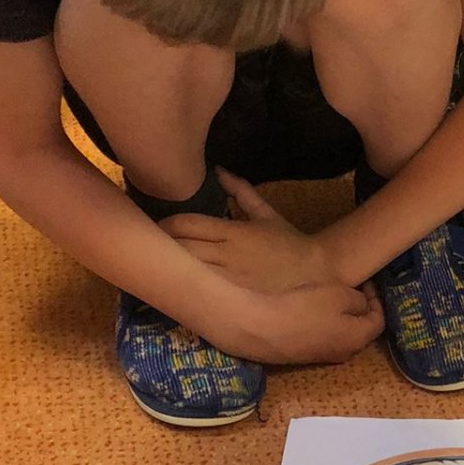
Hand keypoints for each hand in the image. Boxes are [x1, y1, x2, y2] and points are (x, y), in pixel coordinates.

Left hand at [163, 171, 336, 294]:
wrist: (314, 270)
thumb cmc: (288, 241)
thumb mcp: (265, 213)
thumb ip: (240, 191)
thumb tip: (219, 170)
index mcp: (233, 231)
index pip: (187, 225)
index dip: (165, 224)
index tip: (155, 223)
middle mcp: (227, 255)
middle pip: (181, 247)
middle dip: (161, 243)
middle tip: (149, 241)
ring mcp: (228, 277)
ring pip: (187, 268)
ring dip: (170, 262)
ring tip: (157, 259)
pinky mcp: (231, 294)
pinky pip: (200, 286)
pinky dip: (185, 279)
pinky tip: (176, 278)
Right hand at [225, 279, 383, 365]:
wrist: (261, 328)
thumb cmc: (304, 308)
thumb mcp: (339, 295)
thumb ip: (358, 300)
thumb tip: (362, 306)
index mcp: (358, 338)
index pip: (378, 320)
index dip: (376, 299)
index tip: (365, 282)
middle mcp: (345, 353)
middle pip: (361, 330)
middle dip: (359, 309)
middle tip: (351, 289)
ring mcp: (323, 357)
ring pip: (341, 334)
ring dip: (341, 316)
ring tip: (330, 298)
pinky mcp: (303, 356)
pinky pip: (322, 338)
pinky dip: (324, 324)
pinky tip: (310, 311)